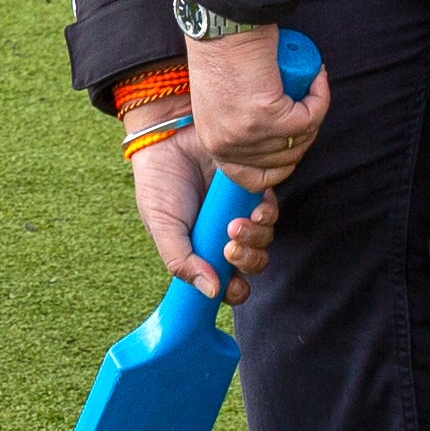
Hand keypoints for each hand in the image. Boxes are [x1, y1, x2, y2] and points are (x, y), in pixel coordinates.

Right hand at [128, 118, 283, 307]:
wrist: (168, 138)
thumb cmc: (159, 184)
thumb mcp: (162, 227)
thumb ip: (181, 261)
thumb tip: (211, 292)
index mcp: (201, 250)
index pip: (227, 282)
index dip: (235, 290)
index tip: (231, 285)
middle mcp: (223, 235)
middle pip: (251, 263)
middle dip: (246, 262)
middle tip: (229, 249)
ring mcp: (240, 212)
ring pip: (264, 240)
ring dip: (255, 240)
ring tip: (235, 226)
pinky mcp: (252, 190)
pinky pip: (269, 211)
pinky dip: (265, 215)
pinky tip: (251, 211)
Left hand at [181, 25, 326, 191]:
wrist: (223, 24)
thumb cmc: (225, 52)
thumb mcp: (225, 102)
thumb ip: (243, 126)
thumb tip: (280, 139)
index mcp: (213, 144)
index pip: (251, 180)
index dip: (281, 166)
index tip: (294, 142)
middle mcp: (226, 144)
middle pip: (285, 158)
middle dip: (305, 132)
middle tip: (307, 102)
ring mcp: (246, 133)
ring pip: (301, 137)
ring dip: (314, 109)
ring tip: (311, 82)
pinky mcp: (266, 115)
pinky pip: (310, 116)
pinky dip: (320, 96)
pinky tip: (317, 76)